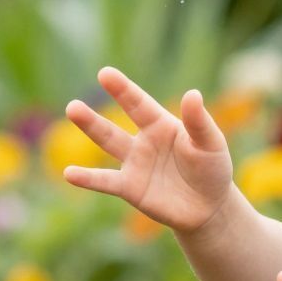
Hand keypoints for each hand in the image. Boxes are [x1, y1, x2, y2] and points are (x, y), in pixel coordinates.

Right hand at [61, 66, 235, 233]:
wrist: (209, 206)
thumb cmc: (212, 169)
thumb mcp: (210, 143)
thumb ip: (199, 122)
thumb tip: (192, 94)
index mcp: (161, 125)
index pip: (139, 104)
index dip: (123, 90)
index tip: (105, 74)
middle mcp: (143, 141)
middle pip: (114, 125)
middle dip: (94, 117)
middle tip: (73, 106)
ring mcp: (134, 164)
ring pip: (107, 145)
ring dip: (90, 131)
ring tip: (71, 117)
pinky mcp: (130, 188)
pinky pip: (105, 182)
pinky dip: (88, 179)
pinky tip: (69, 174)